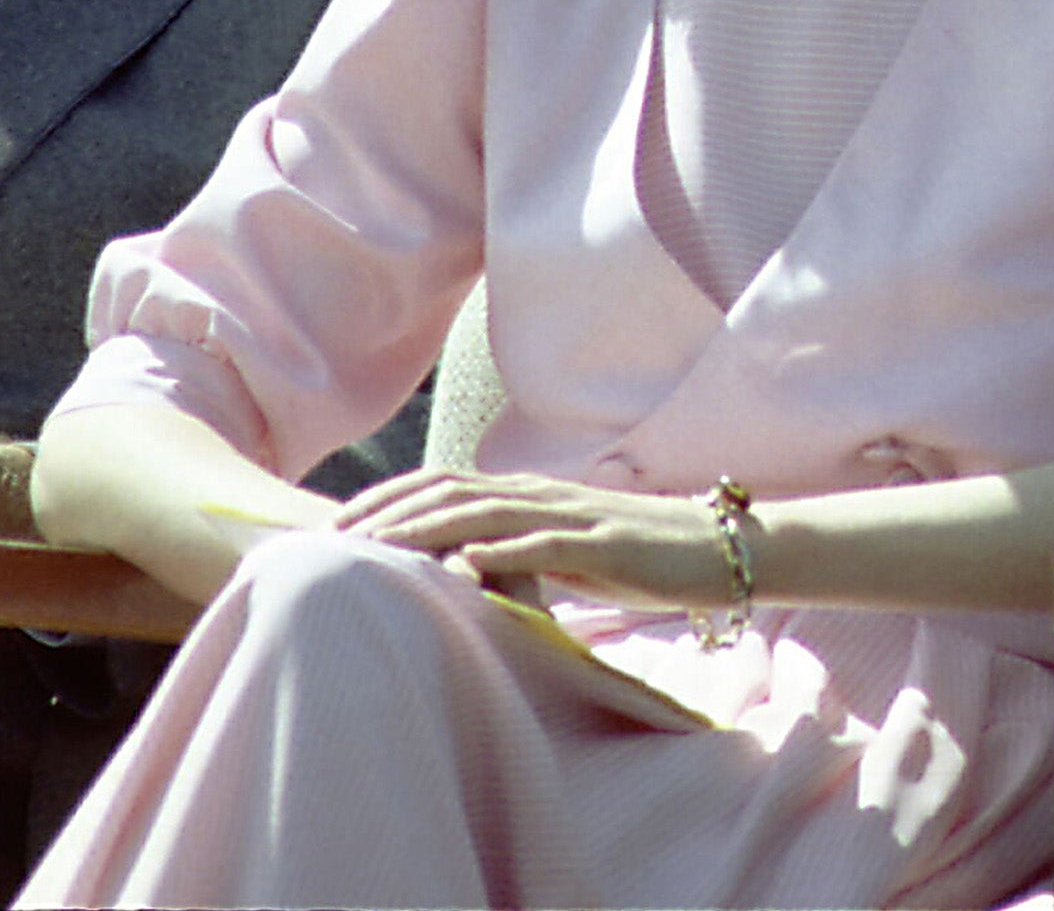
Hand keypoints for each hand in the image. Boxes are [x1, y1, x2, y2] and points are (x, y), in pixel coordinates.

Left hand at [334, 469, 734, 612]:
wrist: (722, 549)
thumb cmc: (644, 558)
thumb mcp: (569, 552)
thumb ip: (521, 551)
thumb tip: (464, 569)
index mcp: (535, 495)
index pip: (447, 484)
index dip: (390, 499)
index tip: (339, 525)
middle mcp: (546, 496)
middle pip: (452, 490)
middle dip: (388, 510)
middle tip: (332, 536)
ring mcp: (575, 517)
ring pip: (486, 511)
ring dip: (425, 527)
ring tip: (376, 547)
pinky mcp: (604, 546)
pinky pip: (544, 544)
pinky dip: (499, 551)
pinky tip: (462, 564)